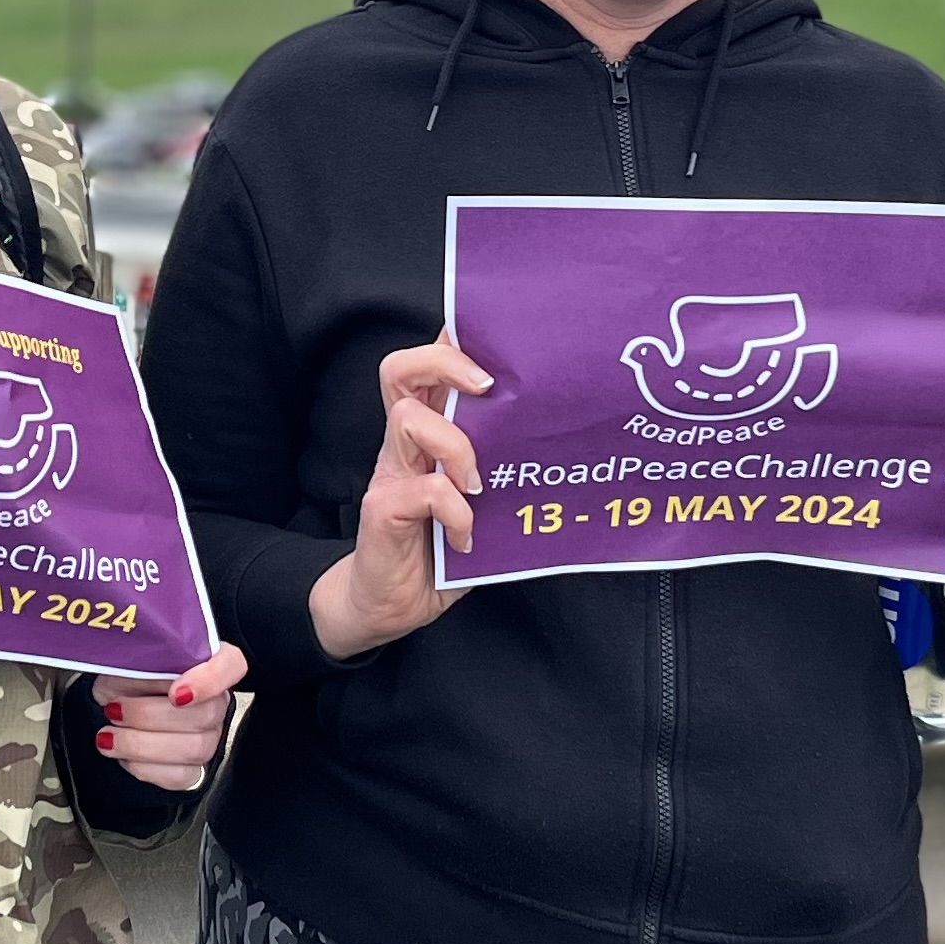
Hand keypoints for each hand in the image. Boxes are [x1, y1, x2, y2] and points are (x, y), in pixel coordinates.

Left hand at [88, 647, 247, 791]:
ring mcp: (210, 737)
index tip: (176, 693)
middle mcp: (216, 701)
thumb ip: (140, 663)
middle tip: (114, 710)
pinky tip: (122, 753)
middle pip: (206, 714)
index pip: (231, 665)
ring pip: (194, 748)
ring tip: (108, 735)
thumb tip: (137, 674)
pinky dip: (143, 766)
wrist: (112, 708)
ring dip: (141, 744)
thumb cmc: (124, 678)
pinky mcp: (195, 769)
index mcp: (208, 662)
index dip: (209, 681)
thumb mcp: (125, 661)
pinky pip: (179, 776)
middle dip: (150, 716)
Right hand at [309, 335, 487, 659]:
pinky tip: (467, 538)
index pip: (428, 367)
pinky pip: (424, 489)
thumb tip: (561, 445)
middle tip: (486, 386)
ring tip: (478, 483)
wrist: (391, 604)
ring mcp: (391, 473)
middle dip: (444, 363)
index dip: (452, 341)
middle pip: (402, 371)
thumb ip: (502, 470)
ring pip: (407, 418)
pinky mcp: (383, 509)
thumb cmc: (441, 550)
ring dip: (454, 444)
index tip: (495, 338)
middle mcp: (404, 444)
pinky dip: (455, 510)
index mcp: (427, 434)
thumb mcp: (481, 502)